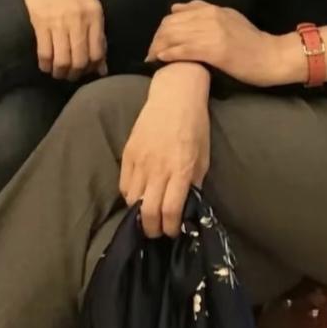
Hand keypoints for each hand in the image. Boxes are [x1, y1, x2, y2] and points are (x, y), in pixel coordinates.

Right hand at [21, 0, 105, 79]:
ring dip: (60, 72)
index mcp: (94, 16)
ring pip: (62, 60)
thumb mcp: (92, 6)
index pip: (98, 52)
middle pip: (80, 60)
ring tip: (59, 73)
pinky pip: (44, 52)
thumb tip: (102, 67)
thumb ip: (98, 35)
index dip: (92, 68)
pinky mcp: (40, 23)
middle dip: (76, 74)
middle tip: (71, 75)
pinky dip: (46, 65)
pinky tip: (46, 66)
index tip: (87, 70)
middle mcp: (78, 21)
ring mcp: (59, 22)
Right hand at [119, 64, 210, 236]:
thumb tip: (188, 207)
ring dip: (140, 214)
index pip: (170, 210)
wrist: (174, 95)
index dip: (170, 228)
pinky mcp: (128, 154)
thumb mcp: (203, 157)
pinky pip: (123, 185)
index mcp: (180, 170)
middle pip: (149, 212)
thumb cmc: (195, 125)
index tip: (173, 232)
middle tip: (157, 232)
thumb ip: (194, 183)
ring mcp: (140, 161)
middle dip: (152, 229)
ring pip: (132, 201)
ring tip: (147, 217)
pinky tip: (138, 198)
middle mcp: (158, 168)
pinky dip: (130, 197)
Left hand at [148, 1, 302, 85]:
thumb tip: (176, 8)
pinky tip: (162, 59)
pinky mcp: (215, 50)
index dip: (161, 29)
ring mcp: (212, 33)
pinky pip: (184, 50)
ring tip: (152, 59)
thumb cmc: (251, 41)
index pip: (175, 14)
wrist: (271, 56)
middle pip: (171, 25)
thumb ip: (203, 11)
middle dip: (156, 39)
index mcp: (211, 9)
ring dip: (158, 48)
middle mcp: (209, 17)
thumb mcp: (228, 17)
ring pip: (175, 37)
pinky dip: (170, 54)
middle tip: (150, 54)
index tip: (156, 41)